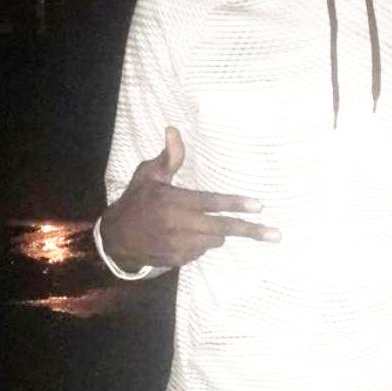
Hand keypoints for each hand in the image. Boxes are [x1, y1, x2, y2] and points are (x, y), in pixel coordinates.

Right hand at [100, 126, 279, 270]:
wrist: (115, 240)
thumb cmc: (137, 201)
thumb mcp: (149, 174)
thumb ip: (169, 156)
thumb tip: (173, 129)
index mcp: (173, 202)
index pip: (211, 203)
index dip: (236, 204)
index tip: (260, 205)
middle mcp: (178, 226)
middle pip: (222, 228)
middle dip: (250, 230)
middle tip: (276, 234)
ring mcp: (179, 247)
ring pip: (215, 240)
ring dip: (215, 232)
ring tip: (195, 221)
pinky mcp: (178, 261)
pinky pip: (201, 250)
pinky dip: (201, 242)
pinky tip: (185, 234)